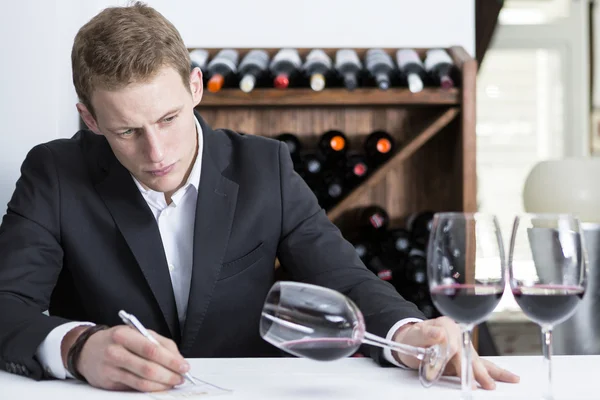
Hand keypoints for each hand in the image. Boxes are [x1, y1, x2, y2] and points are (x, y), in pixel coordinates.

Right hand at [71, 325, 188, 391]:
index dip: (171, 360)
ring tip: (173, 382)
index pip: (151, 349)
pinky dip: (151, 388)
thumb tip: (178, 359)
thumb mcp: (137, 333)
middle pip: (148, 368)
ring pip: (142, 381)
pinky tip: (159, 386)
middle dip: (169, 374)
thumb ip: (159, 343)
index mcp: (124, 335)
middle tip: (181, 377)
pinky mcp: (109, 383)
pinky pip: (134, 388)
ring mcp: (110, 369)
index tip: (184, 366)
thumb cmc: (118, 340)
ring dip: (162, 384)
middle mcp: (115, 352)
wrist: (86, 350)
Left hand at [392, 316, 519, 389]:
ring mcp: (462, 345)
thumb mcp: (414, 335)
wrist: (409, 340)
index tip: (436, 371)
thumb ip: (425, 334)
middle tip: (487, 384)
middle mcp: (457, 334)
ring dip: (492, 371)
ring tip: (511, 378)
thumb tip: (439, 334)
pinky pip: (478, 364)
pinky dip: (490, 371)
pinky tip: (501, 377)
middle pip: (470, 353)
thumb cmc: (410, 338)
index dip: (445, 360)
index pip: (451, 345)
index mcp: (446, 325)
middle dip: (478, 370)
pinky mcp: (462, 356)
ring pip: (479, 359)